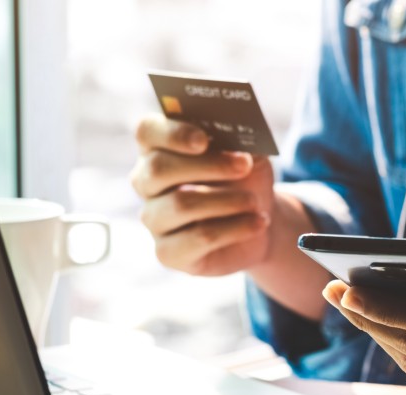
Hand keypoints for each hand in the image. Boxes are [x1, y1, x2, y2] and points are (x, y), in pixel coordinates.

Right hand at [131, 114, 273, 275]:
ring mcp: (154, 218)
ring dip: (226, 200)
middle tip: (244, 165)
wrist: (259, 220)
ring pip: (180, 204)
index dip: (171, 133)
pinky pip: (197, 238)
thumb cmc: (246, 179)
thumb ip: (236, 139)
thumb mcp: (248, 153)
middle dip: (207, 165)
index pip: (147, 131)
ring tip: (254, 202)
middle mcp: (147, 182)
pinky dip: (234, 229)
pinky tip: (257, 223)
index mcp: (159, 147)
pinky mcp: (167, 252)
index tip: (203, 140)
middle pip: (159, 169)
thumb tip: (232, 131)